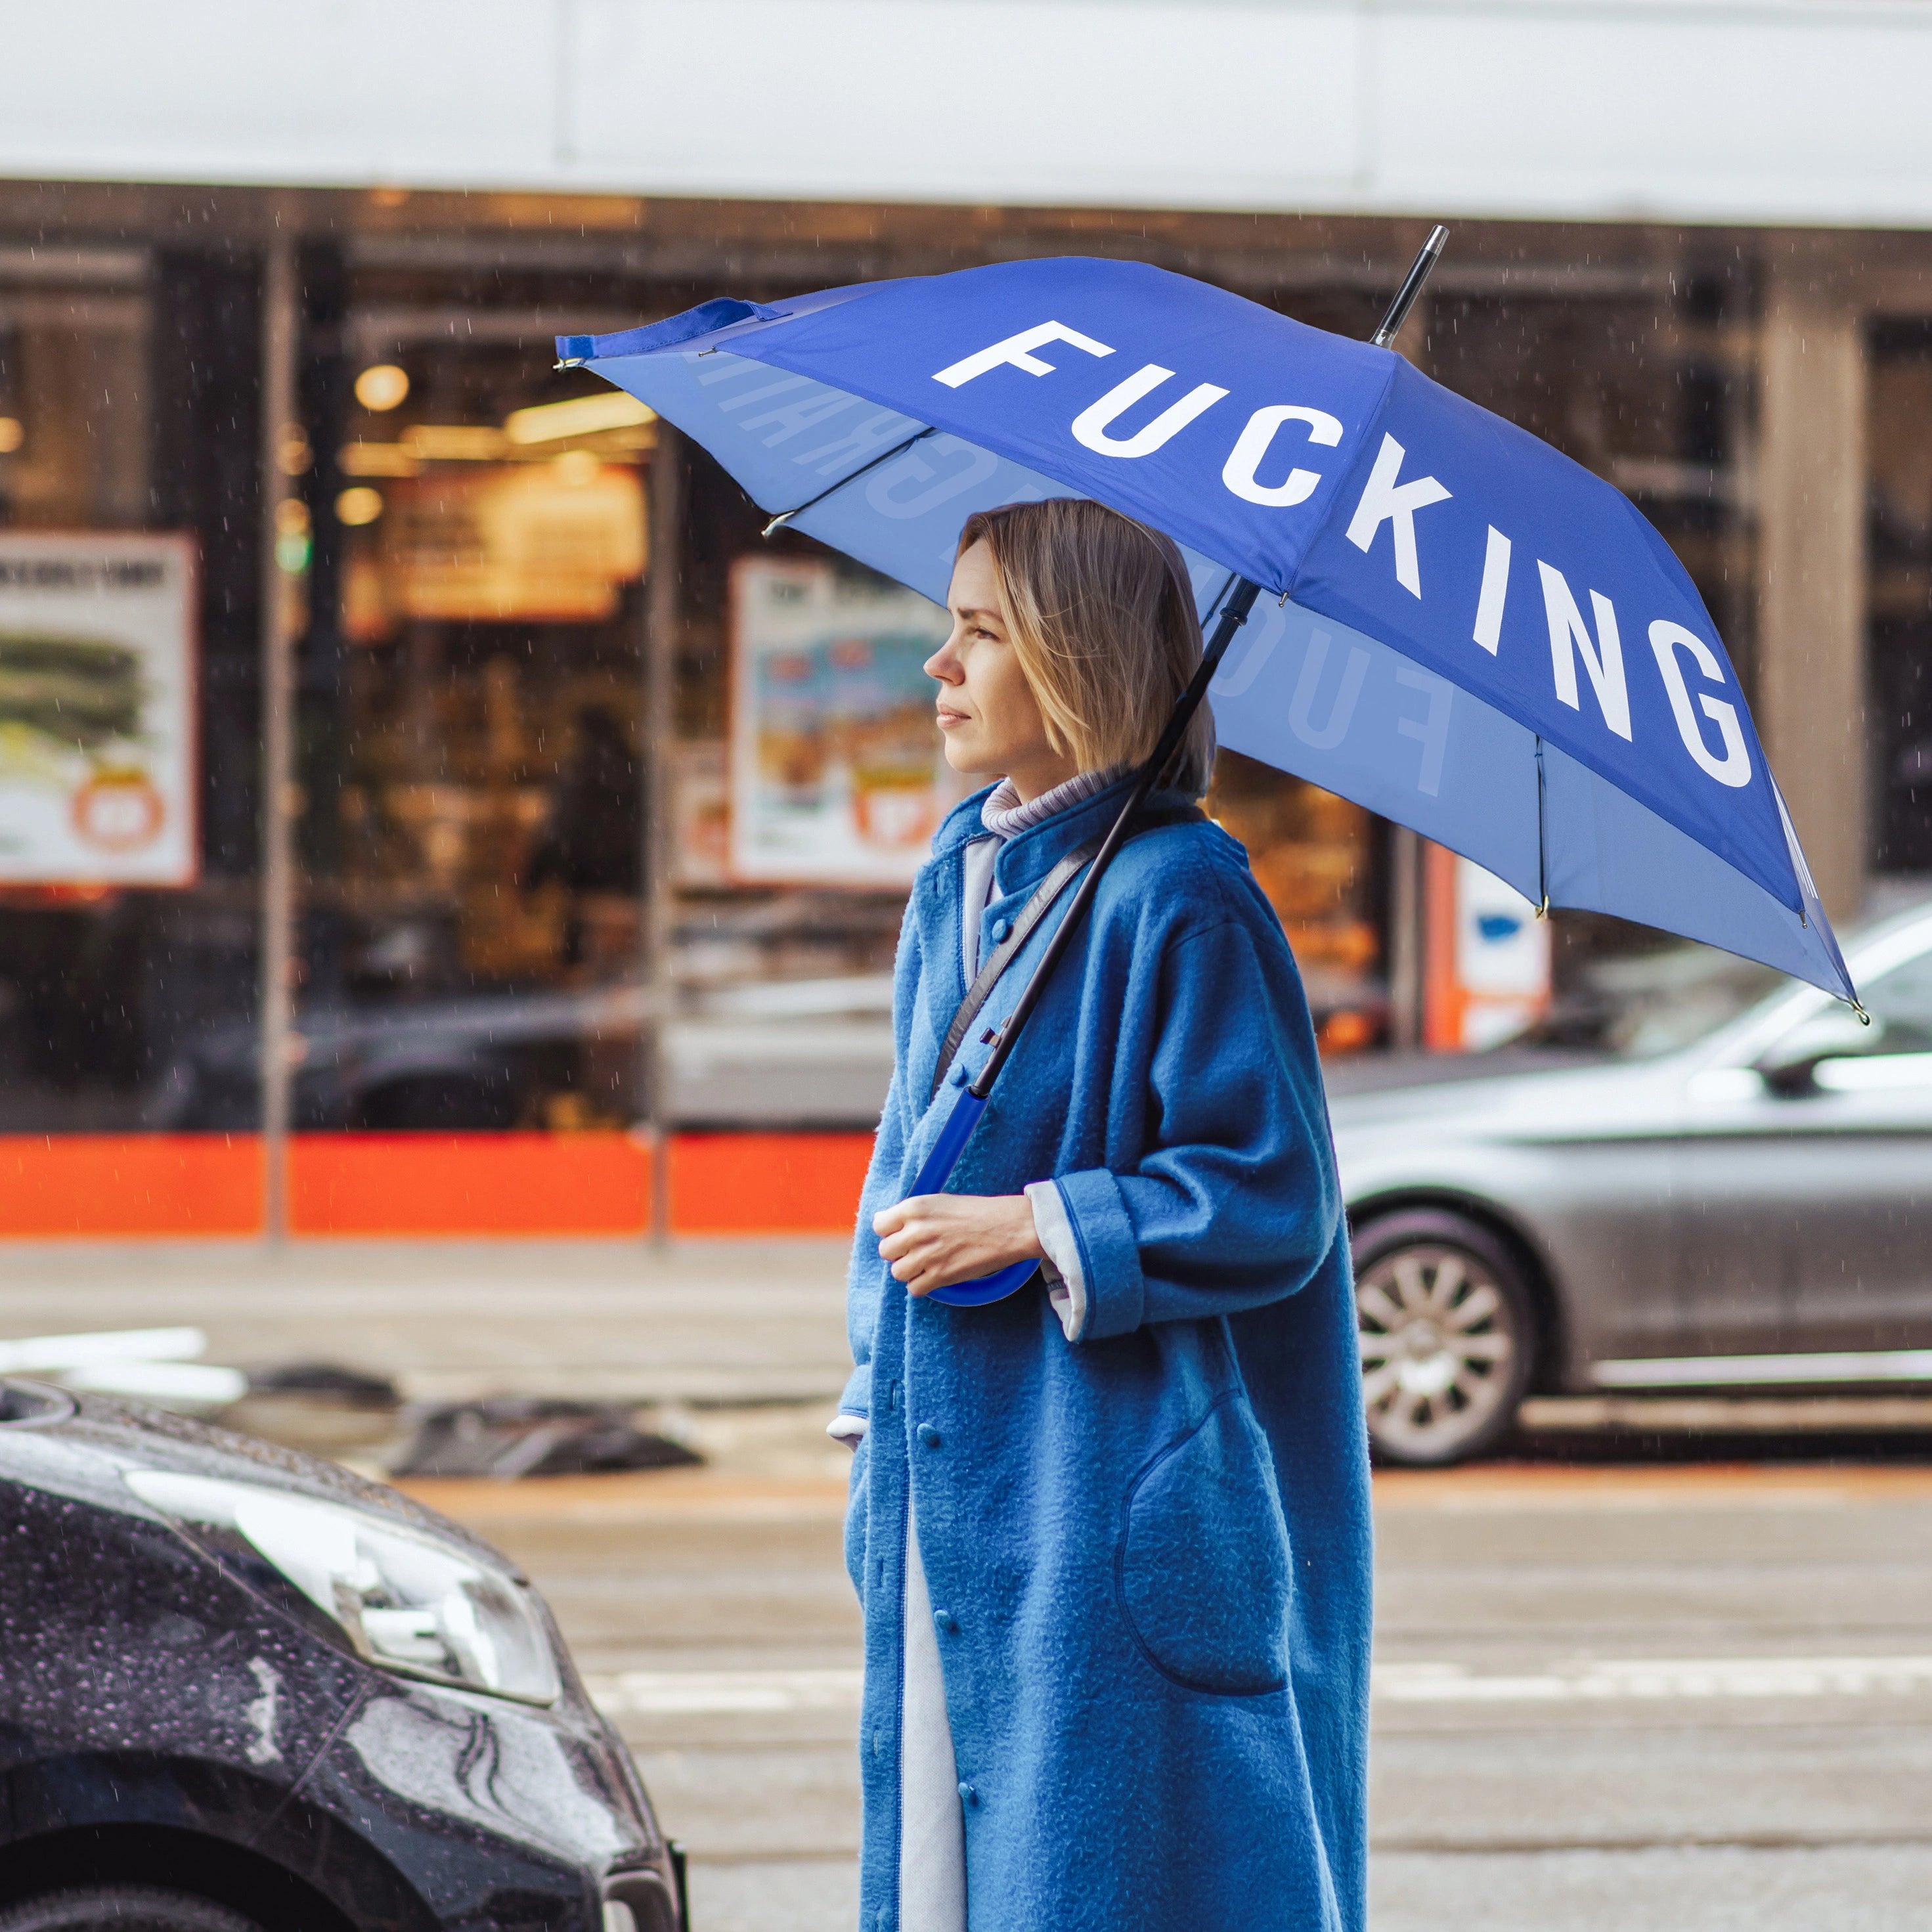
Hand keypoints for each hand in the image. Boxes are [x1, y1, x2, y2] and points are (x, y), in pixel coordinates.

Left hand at [872, 1193, 1043, 1297]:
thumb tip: (889, 1226)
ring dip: (909, 1270)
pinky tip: (933, 1276)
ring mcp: (927, 1255)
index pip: (879, 1225)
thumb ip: (912, 1214)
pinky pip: (914, 1289)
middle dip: (898, 1252)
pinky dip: (921, 1285)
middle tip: (915, 1250)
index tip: (898, 1234)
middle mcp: (916, 1231)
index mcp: (914, 1208)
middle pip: (885, 1251)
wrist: (1007, 1227)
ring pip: (897, 1272)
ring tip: (925, 1264)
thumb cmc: (976, 1212)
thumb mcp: (939, 1201)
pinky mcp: (940, 1276)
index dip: (889, 1231)